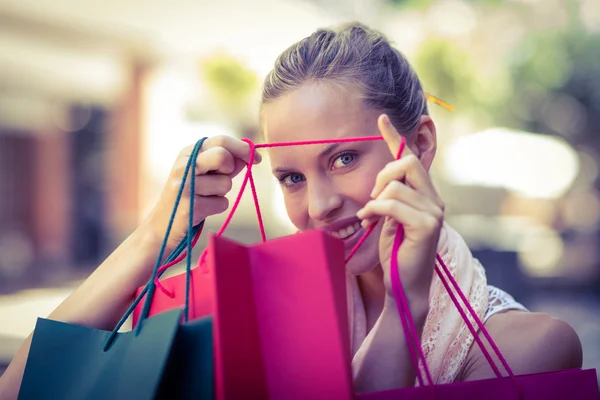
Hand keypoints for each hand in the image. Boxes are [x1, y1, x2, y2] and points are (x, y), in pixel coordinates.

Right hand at [142, 135, 260, 252]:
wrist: (163, 225)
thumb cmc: (190, 195)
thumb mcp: (205, 173)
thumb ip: (225, 163)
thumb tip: (250, 155)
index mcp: (188, 153)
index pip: (220, 140)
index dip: (243, 148)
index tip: (256, 158)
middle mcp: (184, 165)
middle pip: (222, 156)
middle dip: (231, 169)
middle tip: (224, 178)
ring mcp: (185, 185)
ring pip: (225, 184)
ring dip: (221, 194)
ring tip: (205, 198)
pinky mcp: (189, 206)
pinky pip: (222, 203)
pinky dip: (217, 207)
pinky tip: (202, 210)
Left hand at [356, 115, 443, 307]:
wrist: (403, 286)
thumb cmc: (394, 253)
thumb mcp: (389, 219)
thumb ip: (389, 198)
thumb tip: (380, 182)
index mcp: (426, 196)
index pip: (411, 158)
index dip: (395, 137)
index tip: (380, 118)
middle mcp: (434, 200)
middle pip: (407, 162)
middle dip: (382, 174)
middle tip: (371, 199)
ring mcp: (434, 212)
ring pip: (396, 184)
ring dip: (374, 200)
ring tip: (368, 218)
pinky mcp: (426, 226)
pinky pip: (392, 203)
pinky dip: (374, 211)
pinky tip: (368, 223)